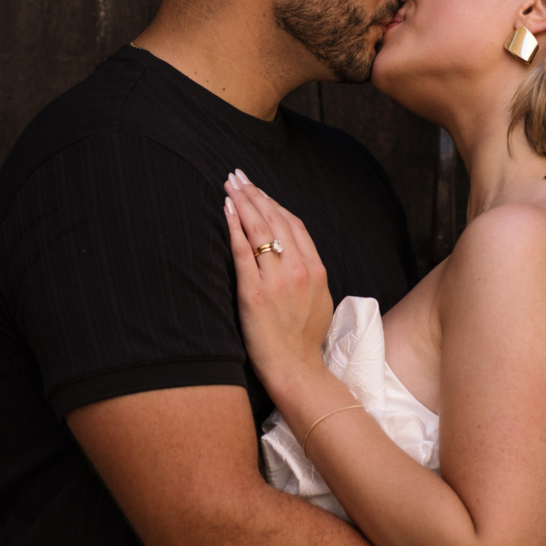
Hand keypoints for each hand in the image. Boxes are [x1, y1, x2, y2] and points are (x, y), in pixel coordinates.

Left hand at [223, 170, 333, 395]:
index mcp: (316, 269)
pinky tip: (225, 209)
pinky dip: (233, 226)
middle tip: (238, 176)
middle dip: (255, 194)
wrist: (295, 369)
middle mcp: (298, 269)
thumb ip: (310, 275)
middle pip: (275, 220)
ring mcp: (276, 280)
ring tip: (230, 184)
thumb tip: (298, 256)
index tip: (260, 190)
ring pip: (259, 229)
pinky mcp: (253, 293)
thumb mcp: (319, 301)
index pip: (294, 224)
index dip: (275, 203)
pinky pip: (241, 251)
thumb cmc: (304, 340)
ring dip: (242, 201)